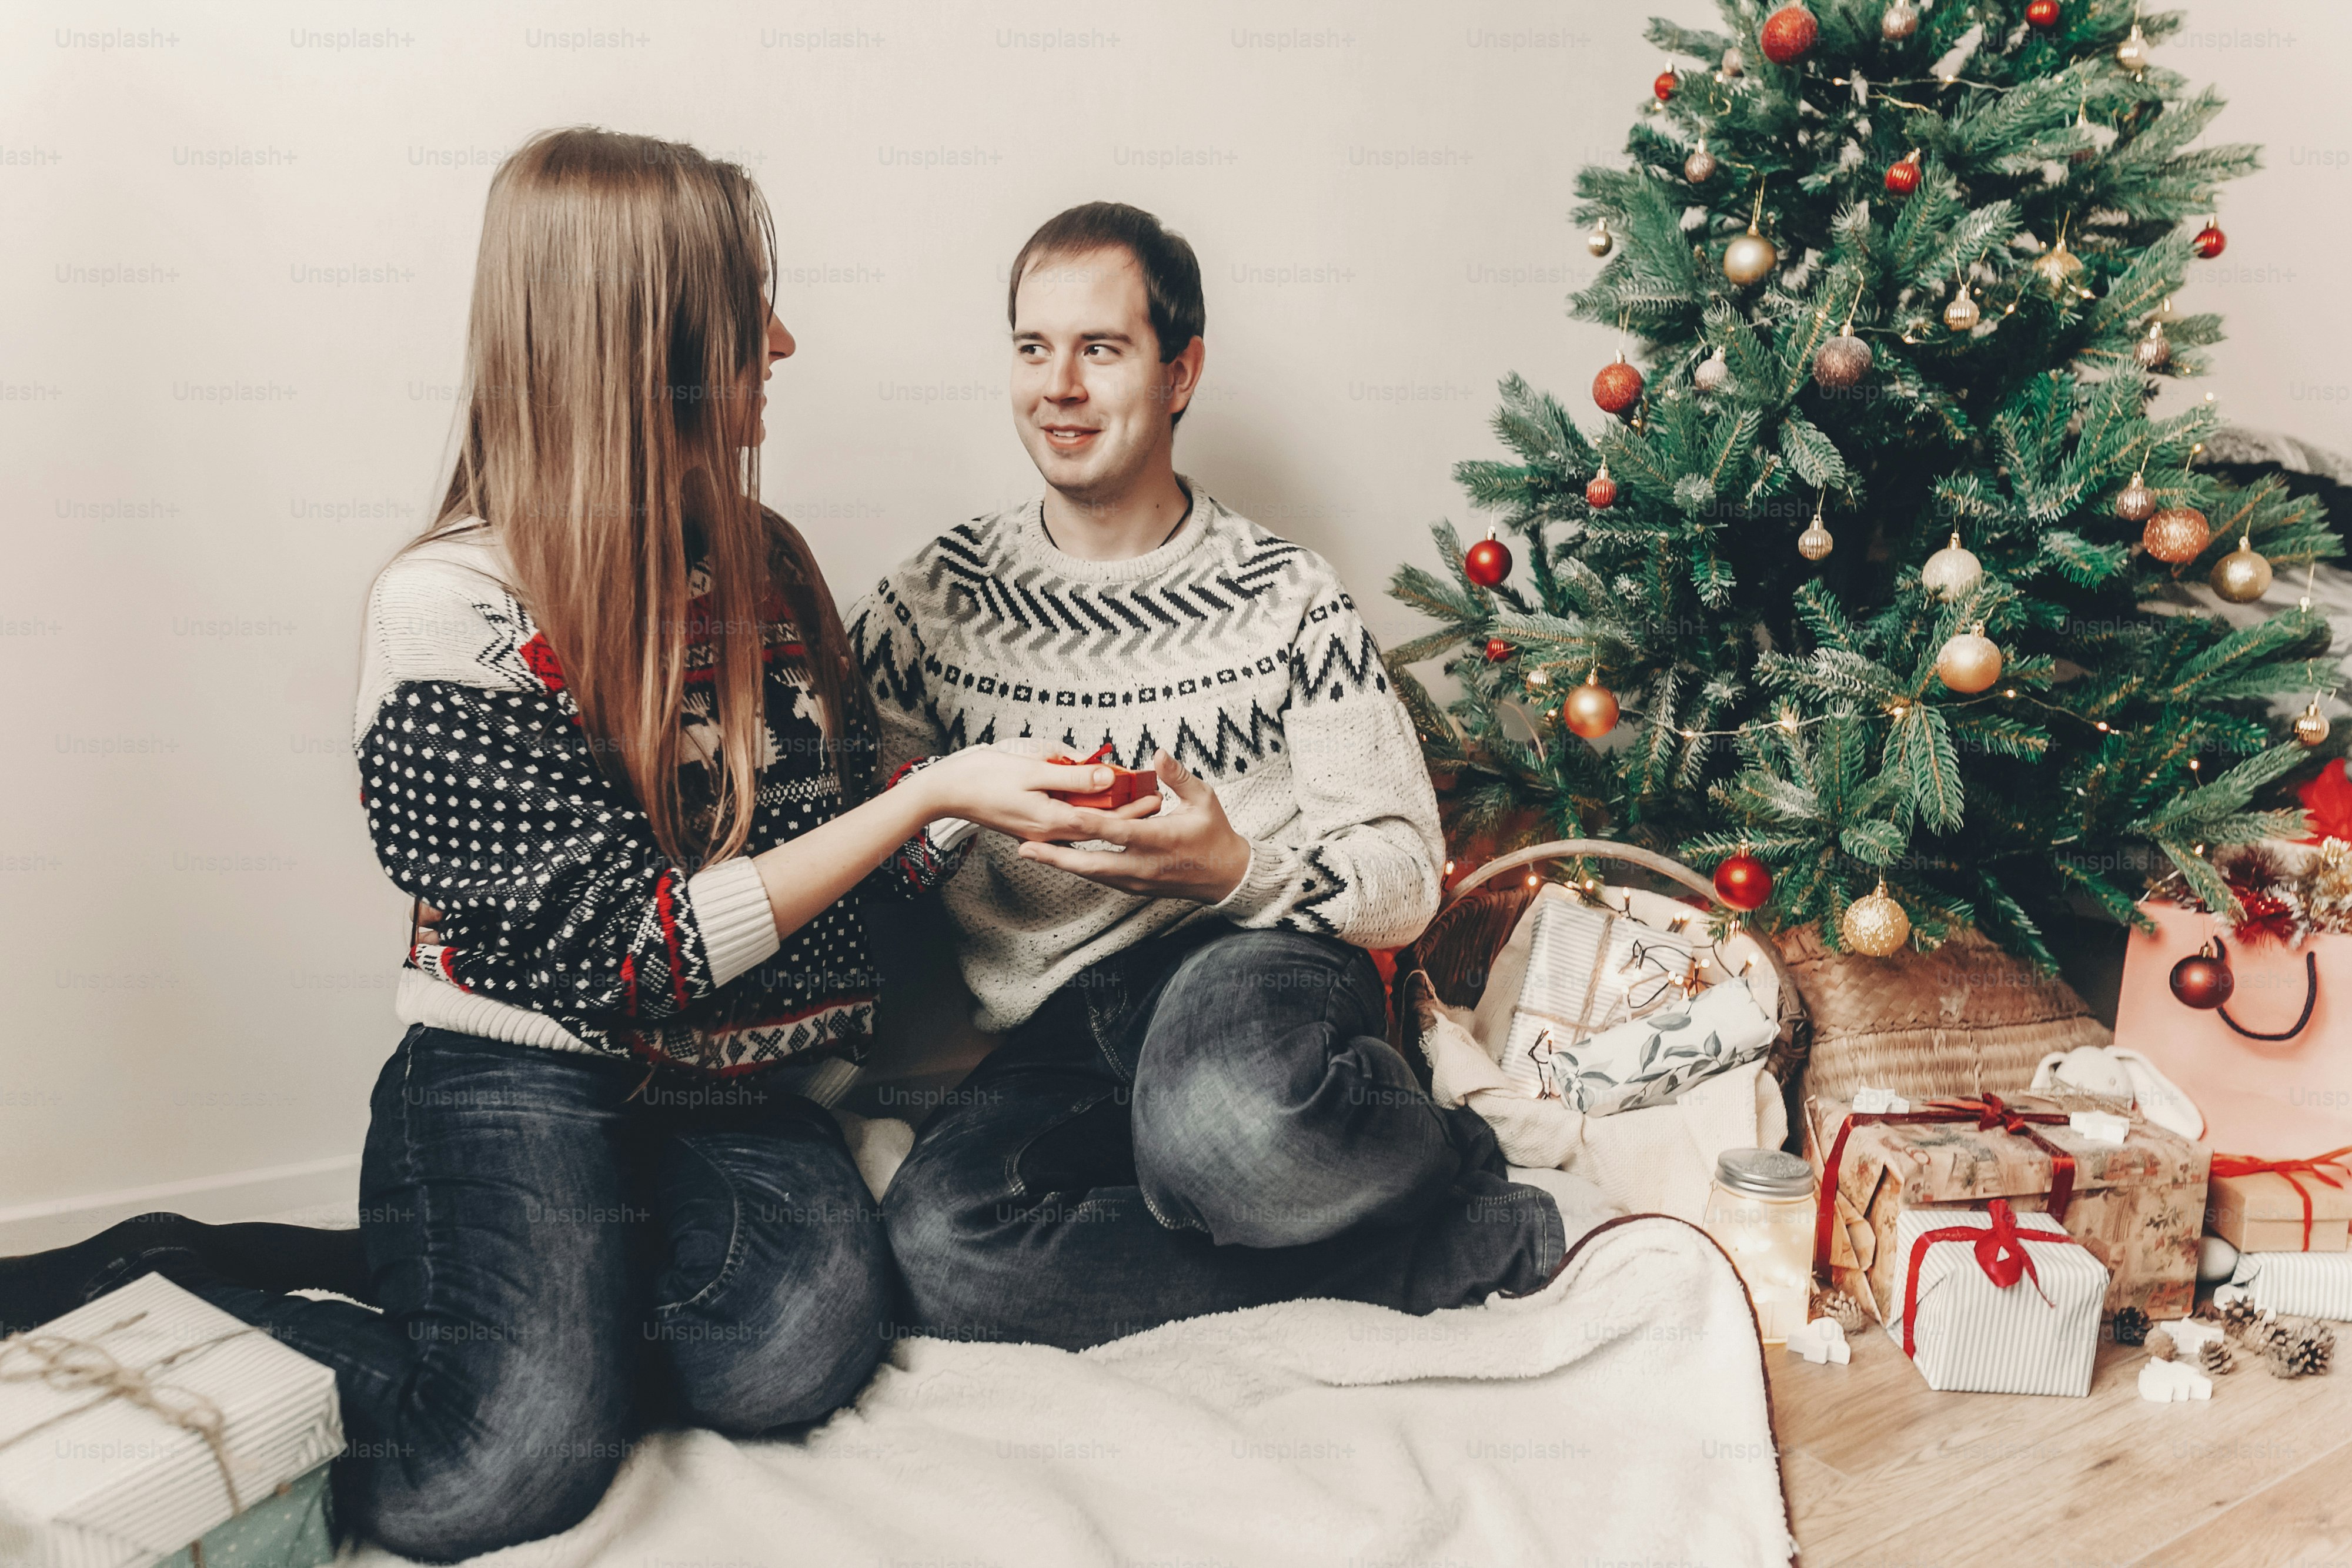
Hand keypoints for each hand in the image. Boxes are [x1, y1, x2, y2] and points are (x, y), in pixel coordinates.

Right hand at [908, 746, 1153, 843]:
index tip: (1156, 796)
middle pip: (1099, 822)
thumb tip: (1108, 776)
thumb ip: (1073, 776)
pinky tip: (1094, 796)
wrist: (946, 791)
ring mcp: (1039, 828)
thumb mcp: (1033, 771)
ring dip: (1107, 807)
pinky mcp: (1031, 821)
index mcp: (1053, 821)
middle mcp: (1049, 831)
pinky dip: (1084, 806)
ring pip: (1083, 819)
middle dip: (1127, 809)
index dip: (1132, 807)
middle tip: (1155, 796)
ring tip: (1133, 795)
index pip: (1104, 818)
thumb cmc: (984, 777)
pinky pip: (1066, 816)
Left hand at [1014, 752, 1249, 902]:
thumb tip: (1158, 753)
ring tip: (1032, 851)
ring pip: (1093, 874)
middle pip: (1092, 865)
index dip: (1087, 824)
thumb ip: (1178, 777)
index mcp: (1160, 840)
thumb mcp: (1204, 799)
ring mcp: (1137, 880)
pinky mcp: (1135, 887)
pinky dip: (1080, 868)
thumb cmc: (1214, 833)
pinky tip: (1060, 858)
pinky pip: (1102, 877)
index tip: (1062, 815)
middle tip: (1025, 848)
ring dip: (1062, 864)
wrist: (1225, 876)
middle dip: (1057, 858)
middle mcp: (1144, 865)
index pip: (1117, 832)